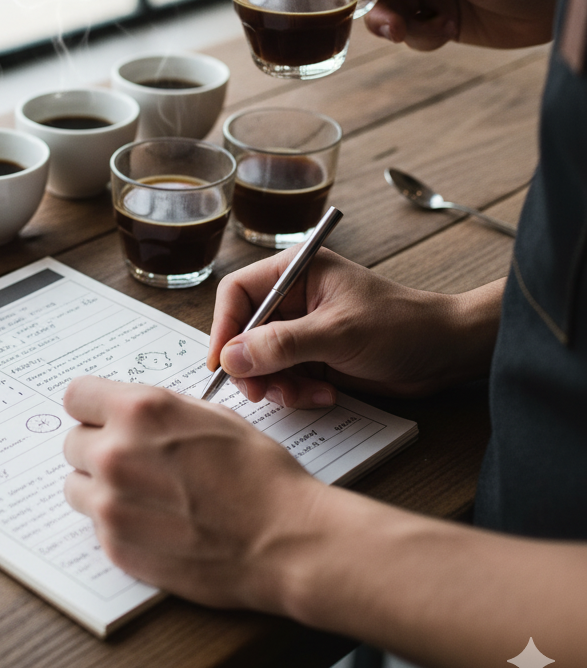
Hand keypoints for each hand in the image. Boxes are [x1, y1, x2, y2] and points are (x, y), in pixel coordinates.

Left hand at [62, 375, 321, 609]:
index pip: (75, 395)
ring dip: (100, 487)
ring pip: (76, 486)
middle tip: (134, 461)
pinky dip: (118, 523)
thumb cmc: (258, 473)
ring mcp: (111, 504)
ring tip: (143, 495)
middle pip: (73, 442)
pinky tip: (156, 523)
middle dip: (98, 447)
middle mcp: (116, 453)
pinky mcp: (116, 546)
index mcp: (139, 411)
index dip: (92, 407)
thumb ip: (157, 409)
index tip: (102, 418)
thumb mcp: (210, 415)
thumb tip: (127, 409)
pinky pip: (96, 525)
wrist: (284, 539)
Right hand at [207, 249, 501, 407]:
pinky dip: (297, 392)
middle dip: (252, 365)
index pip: (238, 293)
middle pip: (244, 331)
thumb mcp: (338, 333)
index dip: (224, 327)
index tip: (222, 363)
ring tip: (306, 395)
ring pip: (261, 360)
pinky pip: (284, 378)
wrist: (445, 352)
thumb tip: (231, 357)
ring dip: (277, 384)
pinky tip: (326, 395)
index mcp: (294, 272)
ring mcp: (302, 329)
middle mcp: (292, 298)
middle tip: (261, 393)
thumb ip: (282, 344)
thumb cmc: (401, 326)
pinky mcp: (313, 357)